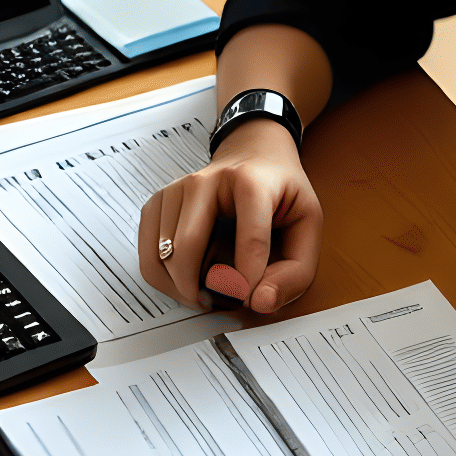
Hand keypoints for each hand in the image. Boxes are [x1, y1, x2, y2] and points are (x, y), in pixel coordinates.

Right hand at [138, 118, 322, 313]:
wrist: (255, 154)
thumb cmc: (281, 190)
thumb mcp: (308, 223)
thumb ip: (296, 270)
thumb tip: (260, 302)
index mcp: (252, 182)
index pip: (250, 237)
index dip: (249, 278)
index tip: (249, 298)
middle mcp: (206, 181)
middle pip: (189, 247)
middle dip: (202, 288)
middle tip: (223, 300)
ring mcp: (177, 190)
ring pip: (163, 255)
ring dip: (182, 287)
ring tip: (206, 291)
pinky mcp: (158, 202)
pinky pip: (148, 253)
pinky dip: (163, 277)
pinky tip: (187, 277)